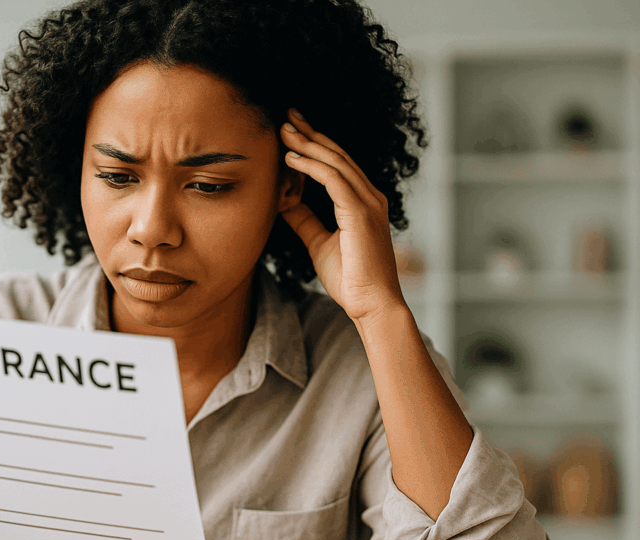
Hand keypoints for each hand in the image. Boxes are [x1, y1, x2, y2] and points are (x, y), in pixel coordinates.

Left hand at [278, 108, 406, 322]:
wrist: (372, 306)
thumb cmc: (351, 279)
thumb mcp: (319, 243)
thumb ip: (305, 220)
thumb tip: (284, 202)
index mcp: (363, 202)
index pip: (337, 164)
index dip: (315, 144)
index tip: (292, 130)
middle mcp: (369, 197)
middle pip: (337, 155)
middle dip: (310, 133)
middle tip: (286, 116)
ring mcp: (368, 203)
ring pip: (335, 162)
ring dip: (307, 144)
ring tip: (283, 131)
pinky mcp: (361, 213)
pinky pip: (333, 180)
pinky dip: (311, 167)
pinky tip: (291, 159)